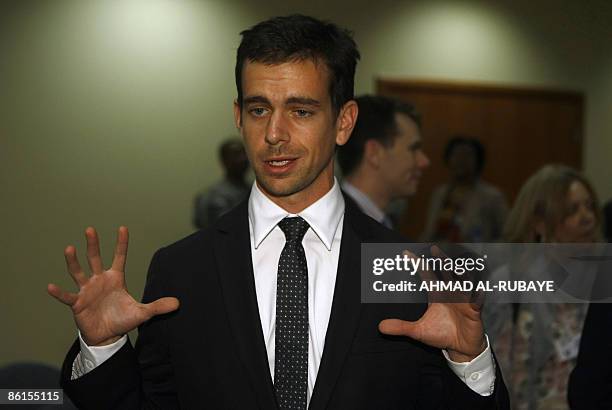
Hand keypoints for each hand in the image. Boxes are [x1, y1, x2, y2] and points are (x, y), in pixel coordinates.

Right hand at [48, 227, 178, 345]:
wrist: (107, 336)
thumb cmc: (122, 320)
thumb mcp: (142, 313)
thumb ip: (158, 306)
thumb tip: (178, 303)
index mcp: (116, 279)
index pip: (119, 257)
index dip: (121, 244)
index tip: (123, 228)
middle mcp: (100, 280)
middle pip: (95, 258)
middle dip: (93, 244)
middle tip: (91, 229)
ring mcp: (87, 290)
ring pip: (79, 272)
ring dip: (74, 261)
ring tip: (69, 248)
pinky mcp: (78, 304)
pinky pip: (67, 297)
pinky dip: (59, 293)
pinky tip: (50, 286)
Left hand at [379, 246, 485, 361]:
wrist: (460, 348)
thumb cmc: (441, 335)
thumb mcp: (418, 331)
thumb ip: (401, 327)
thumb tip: (380, 326)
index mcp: (437, 295)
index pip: (426, 276)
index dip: (417, 264)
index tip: (405, 253)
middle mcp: (450, 293)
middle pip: (446, 273)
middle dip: (442, 261)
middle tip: (435, 249)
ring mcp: (463, 301)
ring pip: (463, 283)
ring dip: (461, 274)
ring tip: (456, 266)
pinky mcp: (474, 311)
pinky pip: (476, 302)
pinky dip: (477, 296)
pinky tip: (477, 290)